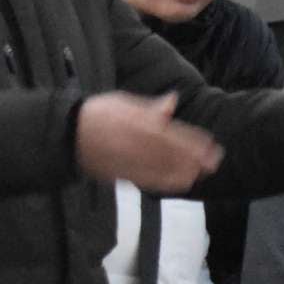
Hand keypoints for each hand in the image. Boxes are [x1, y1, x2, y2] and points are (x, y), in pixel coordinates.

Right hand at [75, 91, 221, 190]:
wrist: (69, 135)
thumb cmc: (99, 114)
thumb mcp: (124, 102)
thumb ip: (150, 107)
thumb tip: (173, 101)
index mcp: (137, 122)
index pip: (171, 133)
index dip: (193, 141)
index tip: (210, 144)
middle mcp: (135, 142)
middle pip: (171, 153)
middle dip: (194, 158)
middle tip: (214, 162)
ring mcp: (129, 160)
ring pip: (162, 168)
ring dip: (184, 171)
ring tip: (201, 173)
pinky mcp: (122, 174)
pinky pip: (147, 180)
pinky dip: (166, 182)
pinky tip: (181, 183)